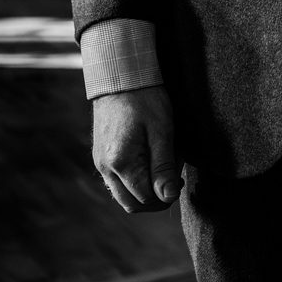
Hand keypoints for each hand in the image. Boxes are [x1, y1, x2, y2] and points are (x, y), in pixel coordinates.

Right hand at [91, 85, 180, 211]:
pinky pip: (118, 182)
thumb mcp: (162, 131)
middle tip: (175, 172)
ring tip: (164, 164)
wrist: (120, 77)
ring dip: (147, 189)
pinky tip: (151, 160)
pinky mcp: (101, 157)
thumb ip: (164, 167)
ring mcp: (101, 164)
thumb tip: (169, 197)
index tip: (180, 173)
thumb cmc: (145, 100)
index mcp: (121, 163)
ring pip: (124, 195)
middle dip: (157, 196)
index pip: (146, 198)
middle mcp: (106, 168)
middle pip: (133, 203)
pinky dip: (136, 180)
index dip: (167, 192)